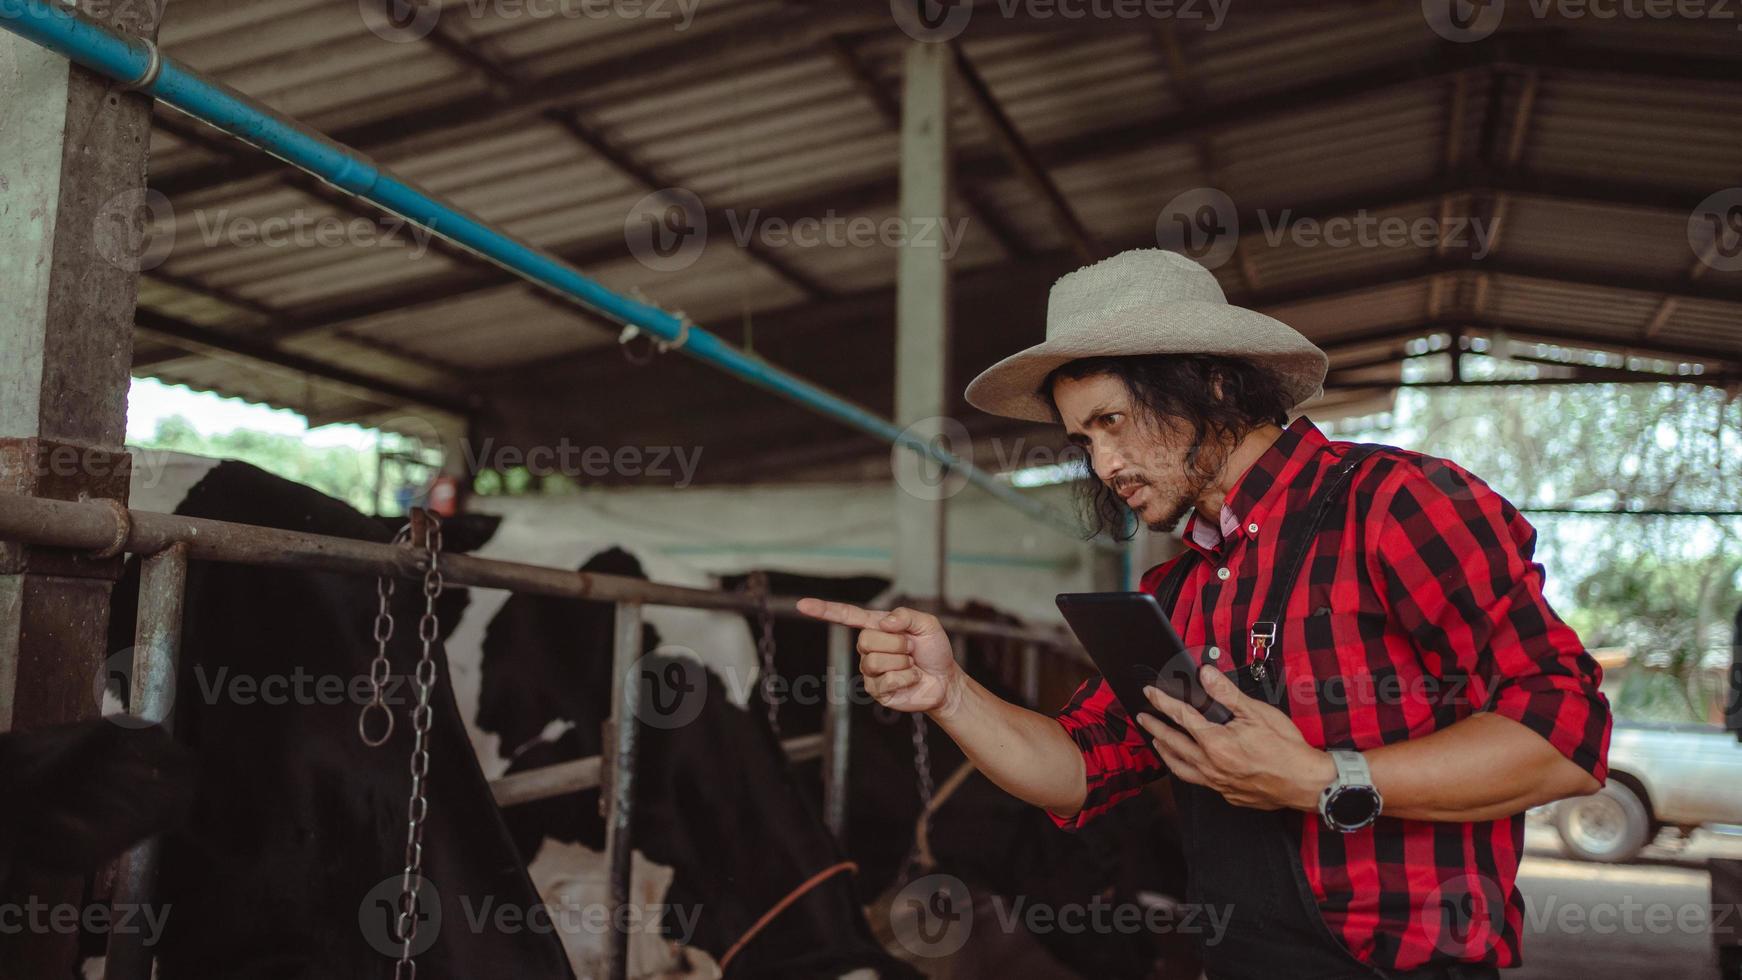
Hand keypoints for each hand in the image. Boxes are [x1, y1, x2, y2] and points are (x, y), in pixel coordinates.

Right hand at [795, 599, 957, 713]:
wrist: (945, 681)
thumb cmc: (934, 651)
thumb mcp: (927, 624)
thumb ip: (905, 615)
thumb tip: (883, 623)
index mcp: (877, 626)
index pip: (846, 616)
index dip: (823, 610)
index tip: (801, 605)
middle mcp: (869, 648)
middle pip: (866, 640)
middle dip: (897, 642)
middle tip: (911, 648)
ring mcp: (870, 670)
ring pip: (874, 661)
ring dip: (902, 661)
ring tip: (911, 664)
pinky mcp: (877, 690)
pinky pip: (885, 680)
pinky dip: (905, 677)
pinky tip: (911, 678)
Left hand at [1136, 664, 1335, 810]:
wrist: (1306, 783)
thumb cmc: (1286, 748)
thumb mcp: (1257, 713)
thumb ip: (1227, 694)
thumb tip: (1206, 675)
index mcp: (1215, 742)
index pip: (1181, 717)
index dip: (1163, 702)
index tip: (1149, 693)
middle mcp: (1210, 765)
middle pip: (1173, 743)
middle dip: (1155, 727)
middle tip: (1143, 717)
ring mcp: (1217, 783)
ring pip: (1180, 767)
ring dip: (1166, 752)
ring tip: (1156, 741)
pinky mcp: (1227, 794)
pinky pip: (1198, 781)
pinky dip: (1186, 769)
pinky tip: (1188, 764)